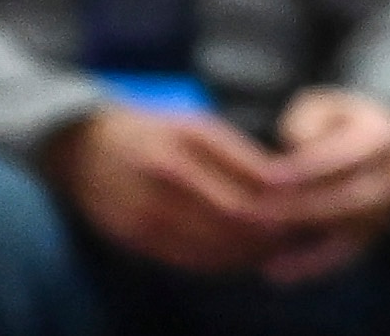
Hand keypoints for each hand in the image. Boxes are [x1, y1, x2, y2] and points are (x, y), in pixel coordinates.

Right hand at [45, 104, 287, 276]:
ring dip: (249, 251)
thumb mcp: (198, 126)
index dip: (286, 199)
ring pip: (215, 243)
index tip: (306, 205)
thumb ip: (238, 155)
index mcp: (193, 137)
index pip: (256, 178)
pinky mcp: (134, 236)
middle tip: (296, 234)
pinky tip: (236, 258)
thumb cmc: (154, 132)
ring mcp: (149, 207)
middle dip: (272, 230)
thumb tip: (283, 186)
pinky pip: (187, 259)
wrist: (84, 146)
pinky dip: (219, 263)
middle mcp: (170, 172)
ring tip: (273, 249)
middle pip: (239, 216)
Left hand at [257, 89, 389, 283]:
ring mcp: (386, 213)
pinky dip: (307, 266)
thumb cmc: (345, 123)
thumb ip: (306, 122)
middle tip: (256, 215)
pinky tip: (273, 269)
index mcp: (382, 138)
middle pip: (347, 201)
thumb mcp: (327, 107)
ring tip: (258, 244)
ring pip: (344, 232)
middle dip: (299, 209)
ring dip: (301, 241)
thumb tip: (291, 151)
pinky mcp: (371, 237)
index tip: (268, 178)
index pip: (344, 156)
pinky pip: (340, 257)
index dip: (306, 169)